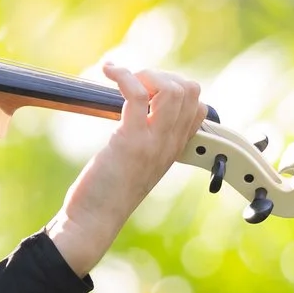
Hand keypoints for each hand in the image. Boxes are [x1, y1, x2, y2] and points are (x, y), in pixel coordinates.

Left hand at [47, 65, 208, 280]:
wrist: (93, 221)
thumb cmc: (107, 191)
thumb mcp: (136, 163)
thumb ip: (144, 139)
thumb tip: (134, 106)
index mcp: (174, 148)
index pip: (200, 107)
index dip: (176, 88)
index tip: (148, 90)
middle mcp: (169, 144)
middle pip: (190, 91)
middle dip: (161, 76)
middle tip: (133, 84)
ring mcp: (153, 142)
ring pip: (171, 89)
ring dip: (145, 74)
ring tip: (122, 79)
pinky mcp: (130, 140)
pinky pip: (137, 94)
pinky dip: (123, 75)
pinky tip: (108, 72)